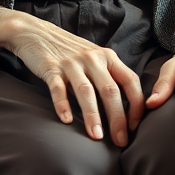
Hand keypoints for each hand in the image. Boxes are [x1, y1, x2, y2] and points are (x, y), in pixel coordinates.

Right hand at [7, 14, 144, 146]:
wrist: (38, 33)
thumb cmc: (71, 52)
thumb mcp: (95, 60)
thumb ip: (108, 78)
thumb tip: (124, 113)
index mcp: (108, 57)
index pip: (130, 81)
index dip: (136, 105)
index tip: (135, 126)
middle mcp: (93, 58)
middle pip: (110, 90)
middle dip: (118, 118)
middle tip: (120, 141)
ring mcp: (71, 63)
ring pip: (86, 91)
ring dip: (93, 115)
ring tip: (97, 137)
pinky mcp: (51, 68)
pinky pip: (58, 88)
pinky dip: (63, 104)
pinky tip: (66, 121)